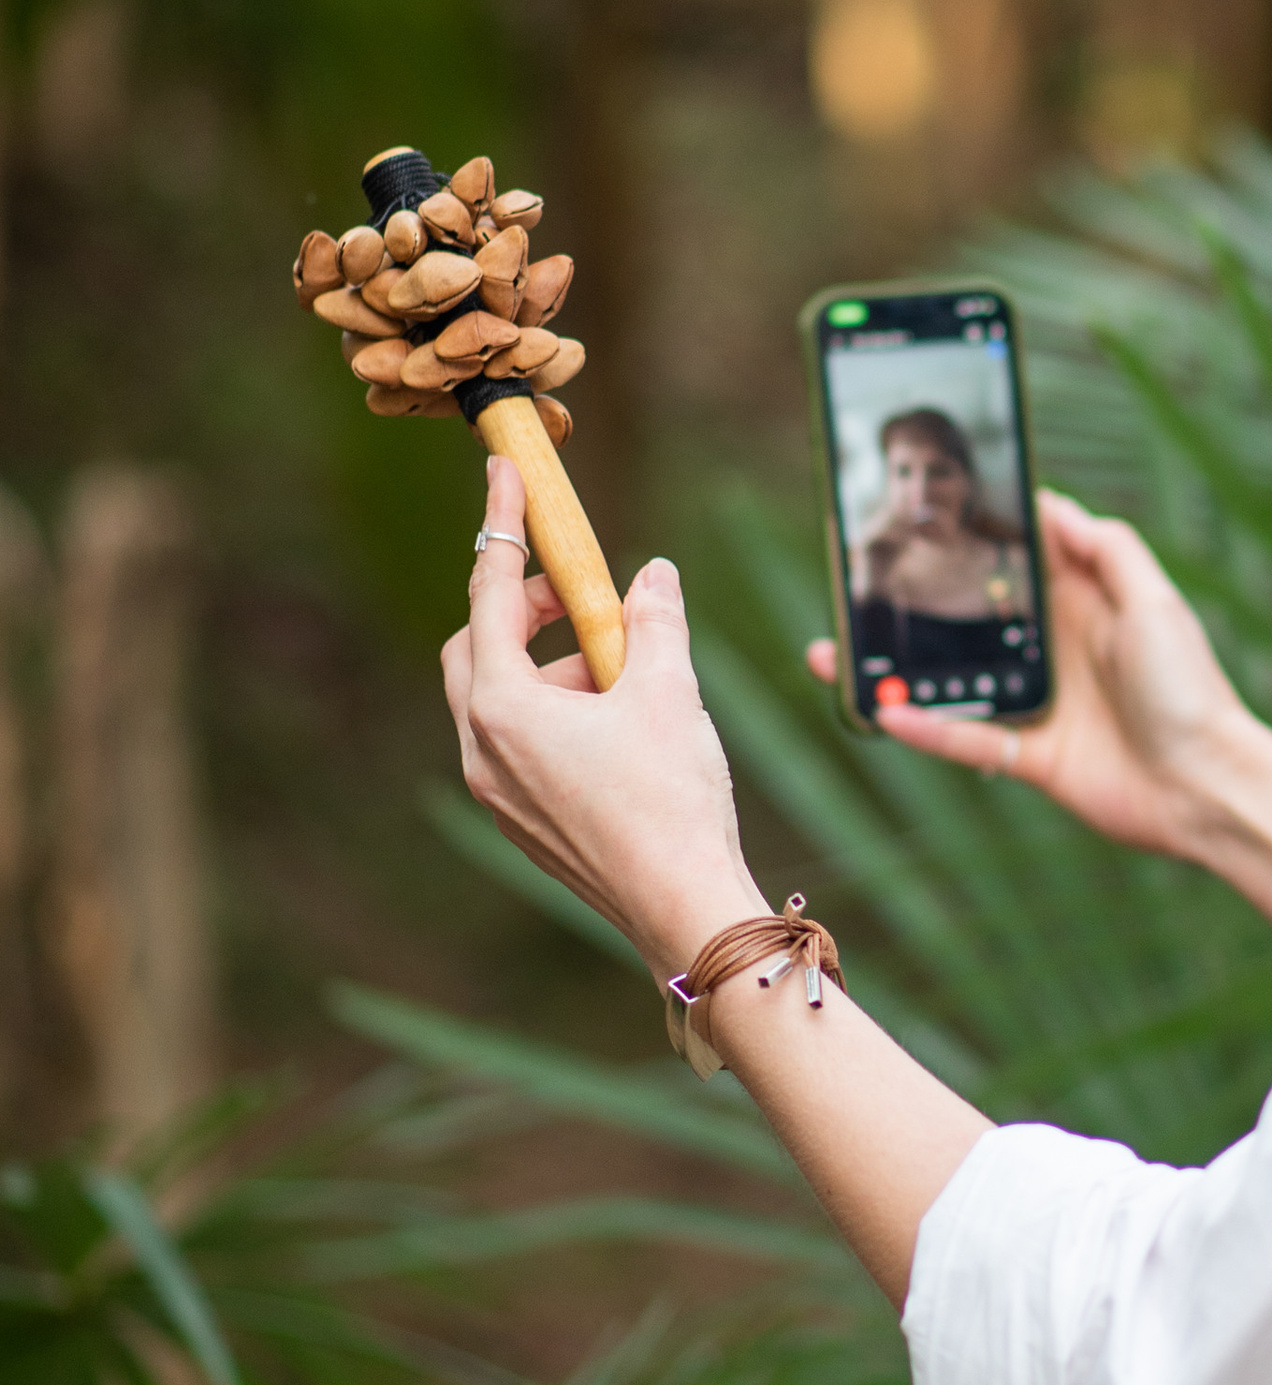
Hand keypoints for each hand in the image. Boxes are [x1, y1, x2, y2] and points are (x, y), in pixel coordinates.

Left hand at [445, 458, 764, 981]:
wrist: (680, 906)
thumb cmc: (671, 797)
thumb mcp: (669, 690)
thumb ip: (653, 621)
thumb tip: (653, 575)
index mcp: (503, 707)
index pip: (493, 595)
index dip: (504, 529)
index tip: (506, 478)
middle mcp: (481, 749)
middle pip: (477, 648)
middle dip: (526, 610)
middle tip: (584, 595)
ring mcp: (497, 791)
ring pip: (500, 700)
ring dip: (551, 667)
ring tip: (627, 674)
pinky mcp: (523, 821)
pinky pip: (519, 744)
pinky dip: (556, 712)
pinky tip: (620, 724)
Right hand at [808, 491, 1256, 867]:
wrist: (1209, 786)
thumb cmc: (1190, 690)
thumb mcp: (1156, 603)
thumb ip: (1108, 551)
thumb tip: (1054, 506)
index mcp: (1087, 607)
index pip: (1024, 562)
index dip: (980, 539)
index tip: (927, 514)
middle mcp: (1059, 652)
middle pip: (973, 620)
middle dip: (918, 605)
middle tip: (859, 583)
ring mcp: (1043, 705)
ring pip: (955, 680)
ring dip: (899, 670)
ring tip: (838, 652)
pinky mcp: (1034, 758)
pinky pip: (966, 740)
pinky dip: (925, 730)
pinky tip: (880, 713)